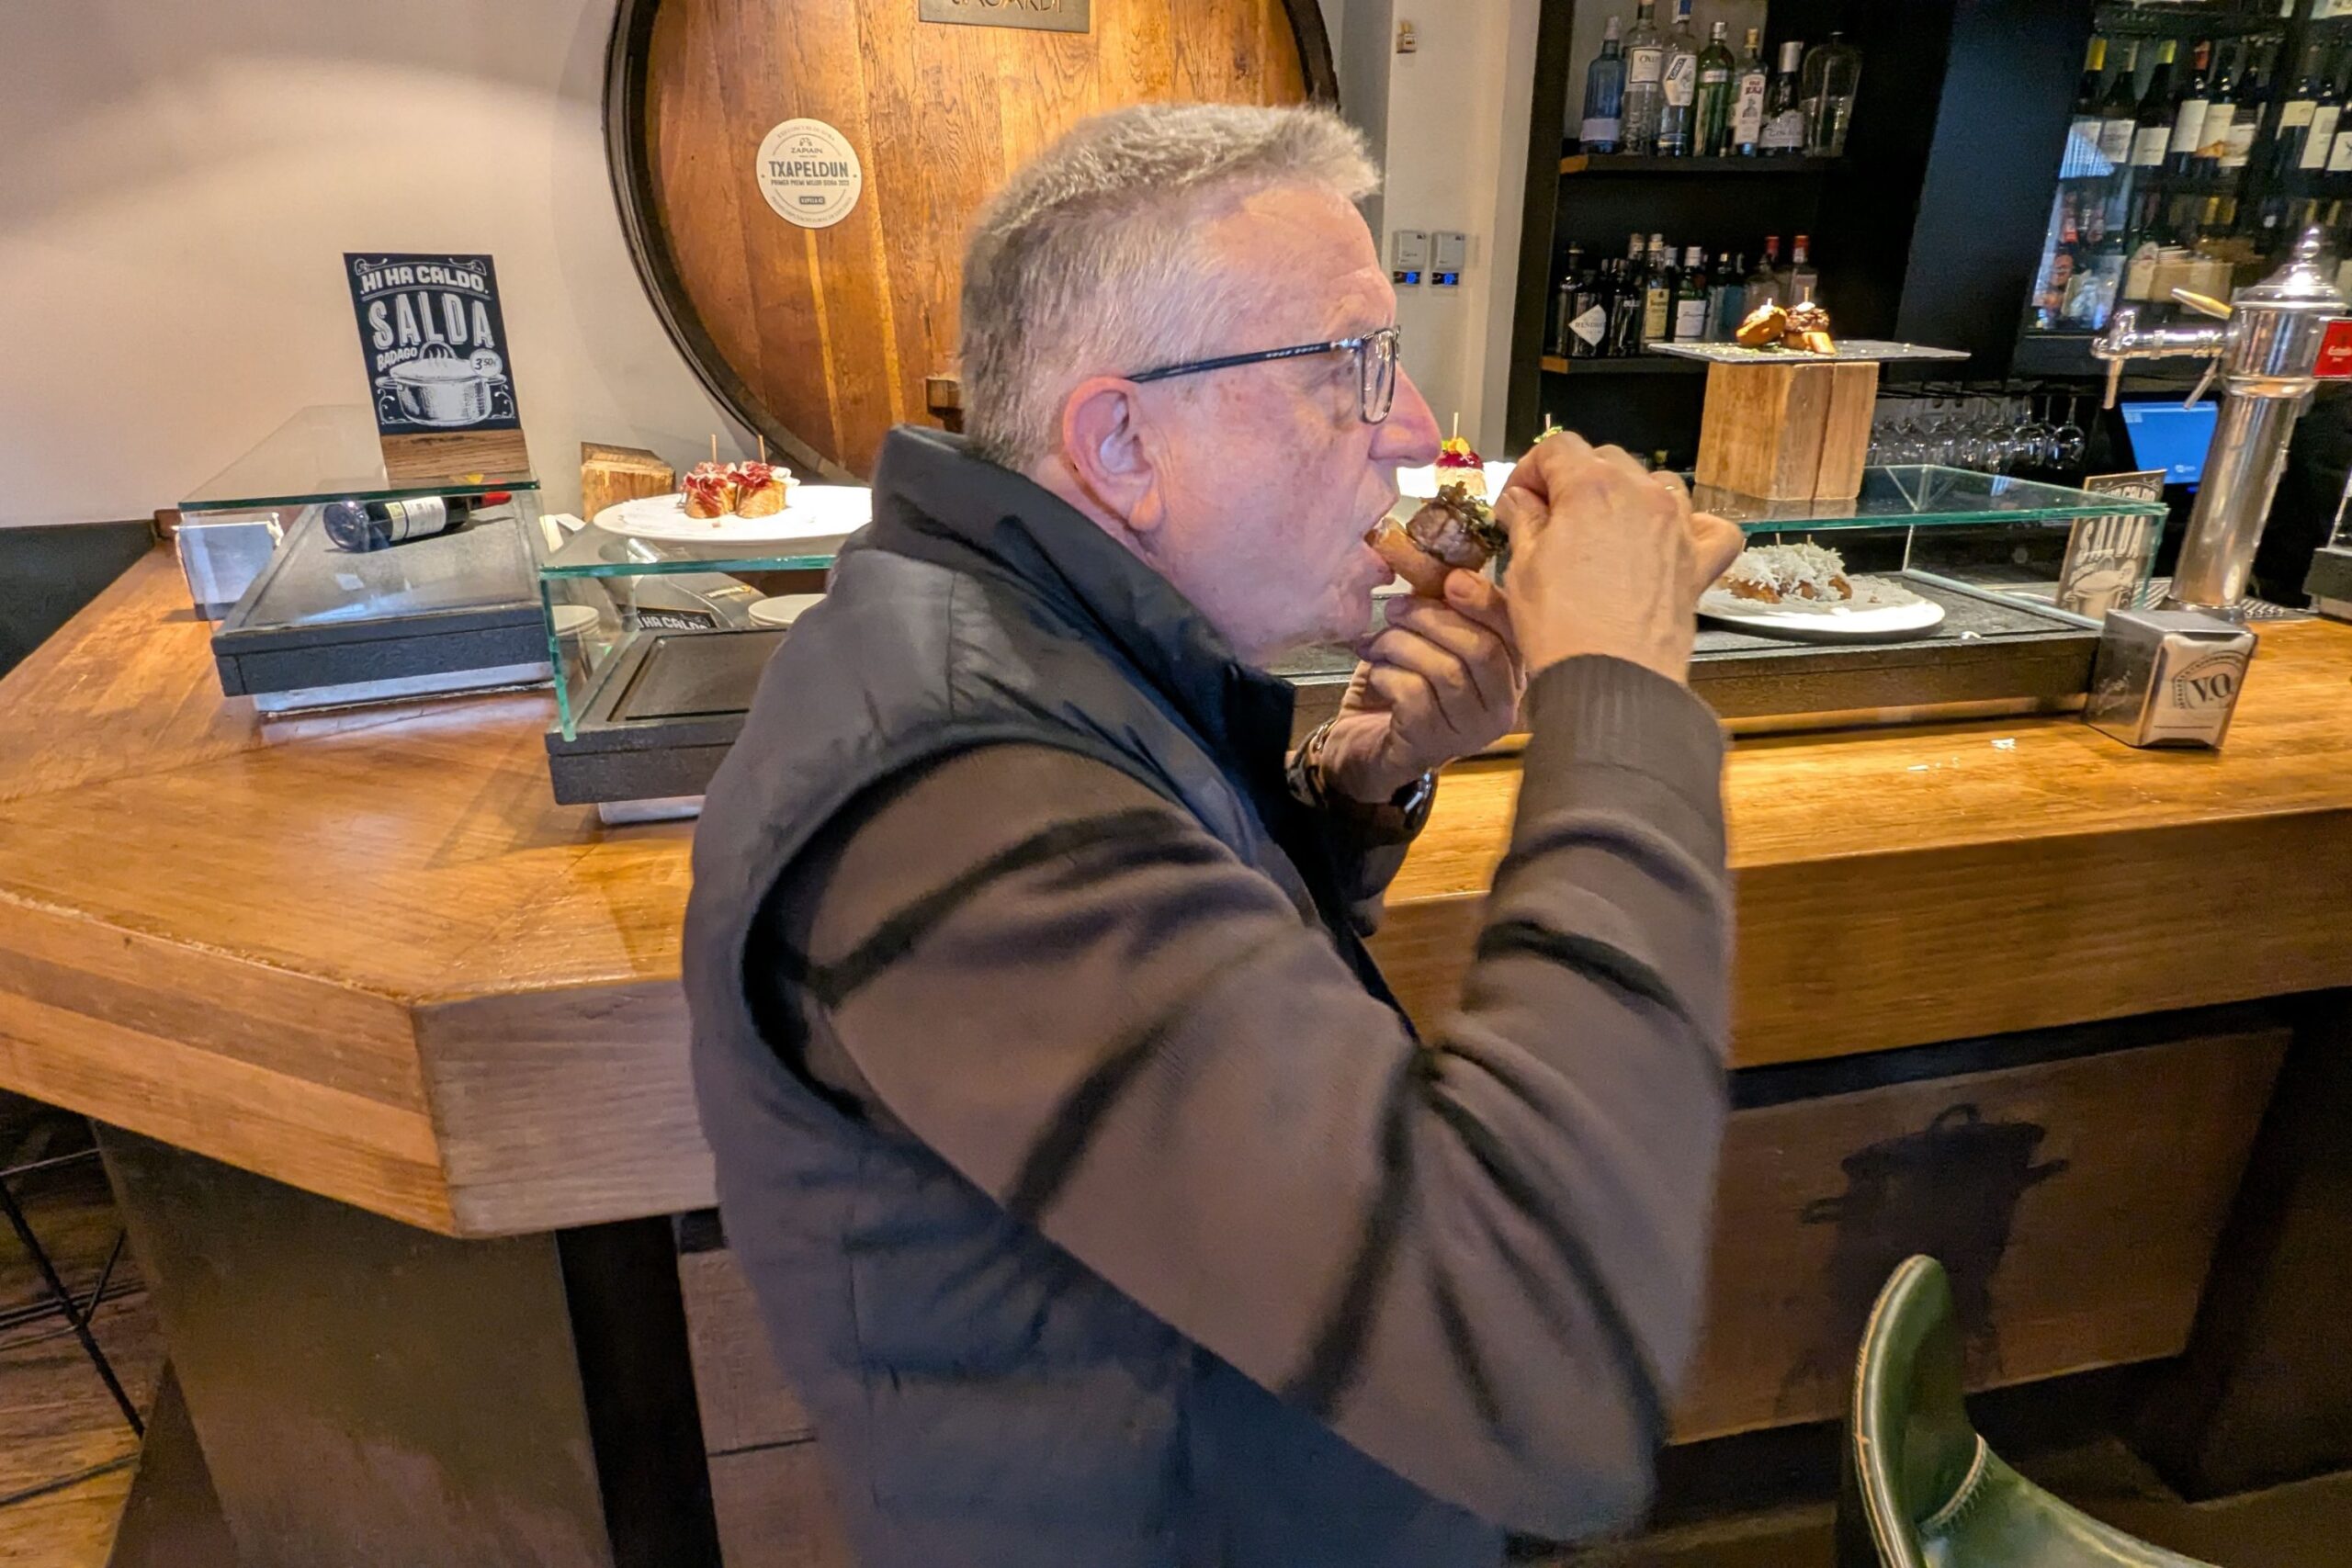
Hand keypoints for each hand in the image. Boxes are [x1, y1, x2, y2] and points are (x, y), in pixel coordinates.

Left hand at [1317, 570, 1524, 803]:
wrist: (1368, 748)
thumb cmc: (1405, 689)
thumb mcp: (1430, 642)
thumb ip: (1444, 610)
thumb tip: (1442, 569)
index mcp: (1511, 674)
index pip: (1514, 633)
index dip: (1485, 602)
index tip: (1450, 579)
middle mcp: (1502, 707)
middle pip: (1482, 650)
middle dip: (1433, 618)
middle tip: (1395, 608)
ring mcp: (1469, 732)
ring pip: (1445, 671)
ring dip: (1402, 645)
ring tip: (1376, 642)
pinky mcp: (1432, 745)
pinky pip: (1414, 694)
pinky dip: (1388, 674)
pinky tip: (1377, 674)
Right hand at [1493, 431, 1742, 683]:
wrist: (1610, 680)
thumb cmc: (1565, 631)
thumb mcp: (1523, 567)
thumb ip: (1524, 521)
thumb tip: (1520, 502)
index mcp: (1592, 487)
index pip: (1556, 448)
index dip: (1530, 470)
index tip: (1518, 497)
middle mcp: (1641, 496)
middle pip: (1605, 460)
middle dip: (1573, 482)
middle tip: (1548, 518)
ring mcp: (1677, 527)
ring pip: (1655, 484)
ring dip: (1626, 497)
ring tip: (1602, 531)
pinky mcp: (1697, 563)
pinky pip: (1710, 527)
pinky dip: (1693, 527)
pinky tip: (1670, 540)